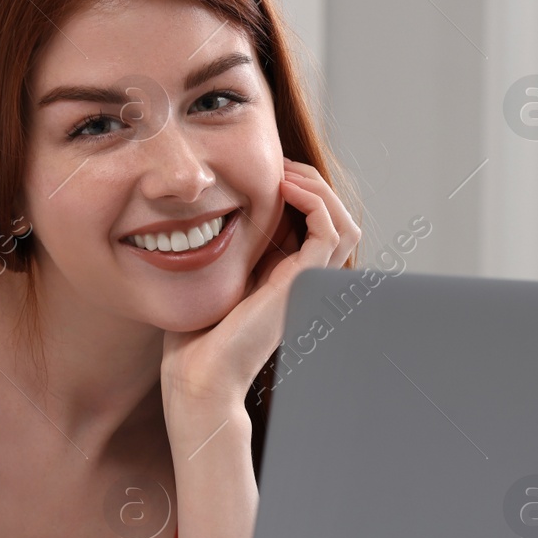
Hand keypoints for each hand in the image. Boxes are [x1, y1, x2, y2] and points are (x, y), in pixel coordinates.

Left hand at [160, 158, 359, 414]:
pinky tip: (283, 188)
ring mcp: (307, 283)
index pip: (313, 222)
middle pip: (335, 218)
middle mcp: (303, 279)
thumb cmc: (194, 335)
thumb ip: (223, 248)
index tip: (267, 170)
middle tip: (279, 163)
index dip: (299, 189)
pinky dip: (315, 202)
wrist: (198, 374)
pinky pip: (331, 232)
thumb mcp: (210, 277)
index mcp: (285, 275)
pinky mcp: (302, 284)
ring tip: (285, 172)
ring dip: (319, 188)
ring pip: (343, 223)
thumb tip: (209, 208)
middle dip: (312, 182)